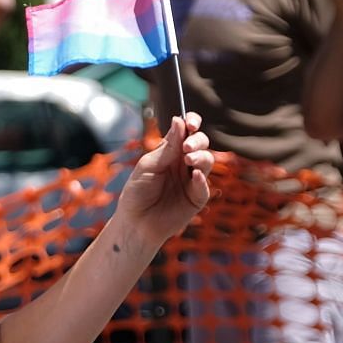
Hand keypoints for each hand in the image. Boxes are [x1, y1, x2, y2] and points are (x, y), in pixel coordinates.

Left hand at [116, 113, 211, 241]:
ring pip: (207, 160)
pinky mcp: (197, 197)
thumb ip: (166, 147)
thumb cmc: (137, 193)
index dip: (192, 123)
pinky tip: (194, 175)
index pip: (186, 131)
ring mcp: (192, 179)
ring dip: (201, 156)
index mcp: (171, 151)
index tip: (191, 123)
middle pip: (201, 143)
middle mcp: (184, 163)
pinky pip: (205, 185)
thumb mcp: (148, 166)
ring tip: (189, 160)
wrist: (135, 222)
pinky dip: (201, 179)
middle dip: (198, 140)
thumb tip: (179, 120)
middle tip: (187, 147)